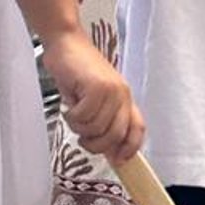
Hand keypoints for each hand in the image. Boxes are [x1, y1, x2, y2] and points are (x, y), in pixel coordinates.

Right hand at [42, 32, 144, 165]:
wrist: (67, 43)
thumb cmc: (77, 72)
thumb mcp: (94, 99)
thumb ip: (104, 120)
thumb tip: (109, 151)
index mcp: (125, 98)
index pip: (137, 128)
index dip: (130, 148)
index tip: (117, 161)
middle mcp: (122, 95)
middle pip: (114, 136)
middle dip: (95, 144)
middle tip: (82, 137)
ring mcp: (111, 90)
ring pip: (96, 128)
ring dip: (79, 127)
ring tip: (74, 112)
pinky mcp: (96, 87)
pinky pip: (83, 117)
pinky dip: (71, 116)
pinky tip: (70, 103)